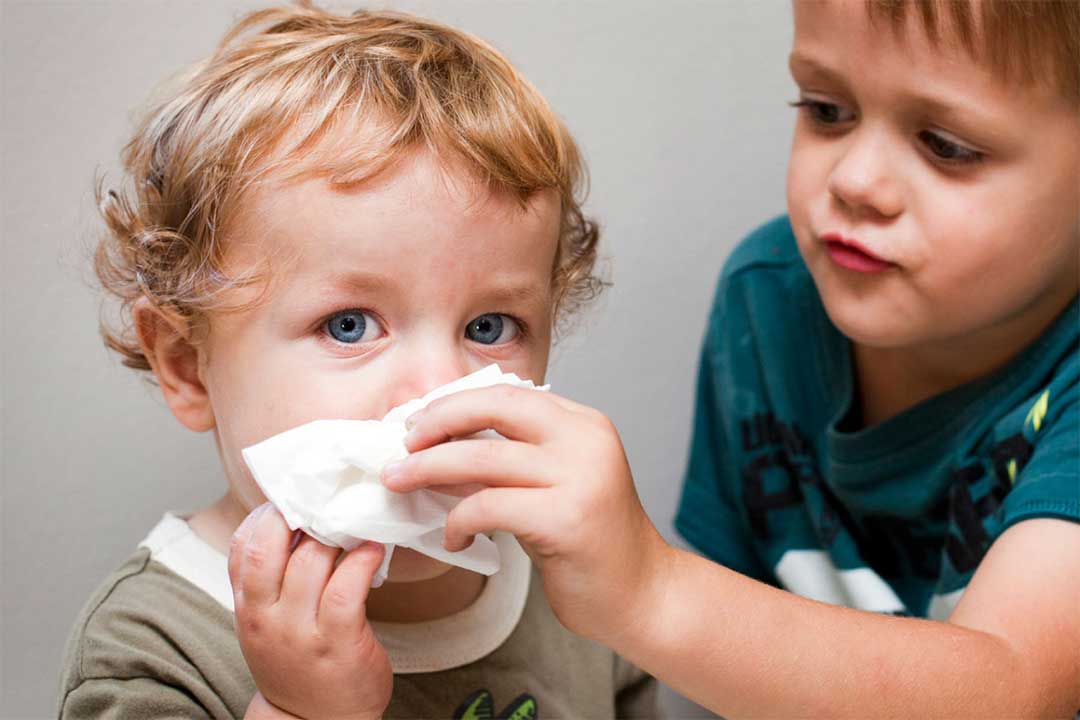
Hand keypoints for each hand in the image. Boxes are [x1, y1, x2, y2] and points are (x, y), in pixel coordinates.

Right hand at [229, 504, 390, 719]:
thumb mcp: (267, 622)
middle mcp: (267, 617)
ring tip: (358, 518)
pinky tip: (375, 548)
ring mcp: (300, 631)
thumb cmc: (297, 664)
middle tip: (328, 497)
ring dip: (338, 533)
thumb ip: (271, 578)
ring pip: (311, 561)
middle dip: (298, 514)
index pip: (243, 547)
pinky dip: (362, 561)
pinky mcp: (337, 641)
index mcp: (248, 607)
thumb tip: (296, 519)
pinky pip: (346, 588)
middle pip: (270, 547)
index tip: (294, 495)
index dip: (266, 513)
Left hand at [380, 386, 670, 644]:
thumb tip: (437, 447)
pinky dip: (458, 520)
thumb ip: (507, 461)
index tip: (418, 421)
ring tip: (401, 482)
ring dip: (428, 469)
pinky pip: (489, 507)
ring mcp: (580, 478)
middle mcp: (585, 441)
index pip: (508, 393)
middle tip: (401, 445)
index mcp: (583, 424)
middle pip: (493, 408)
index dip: (455, 402)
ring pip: (481, 458)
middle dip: (436, 422)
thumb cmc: (590, 545)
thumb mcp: (551, 487)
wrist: (642, 596)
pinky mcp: (567, 519)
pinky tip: (454, 539)